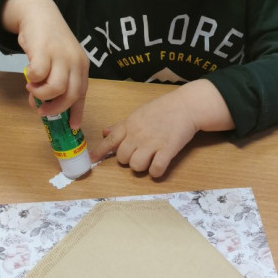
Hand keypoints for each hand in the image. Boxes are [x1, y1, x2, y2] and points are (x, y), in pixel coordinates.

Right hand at [2, 0, 88, 127]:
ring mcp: (61, 56)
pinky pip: (38, 75)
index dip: (77, 112)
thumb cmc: (50, 42)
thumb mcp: (60, 62)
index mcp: (82, 67)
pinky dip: (32, 79)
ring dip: (42, 95)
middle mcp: (76, 62)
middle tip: (43, 110)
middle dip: (56, 109)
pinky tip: (29, 75)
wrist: (40, 13)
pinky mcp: (44, 50)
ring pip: (56, 88)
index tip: (72, 127)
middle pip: (71, 95)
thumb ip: (55, 81)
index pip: (82, 94)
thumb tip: (42, 105)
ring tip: (33, 89)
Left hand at [90, 79, 234, 176]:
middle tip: (138, 154)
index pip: (110, 141)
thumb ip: (121, 125)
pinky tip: (159, 166)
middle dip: (128, 160)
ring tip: (150, 160)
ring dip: (142, 167)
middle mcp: (138, 135)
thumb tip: (105, 132)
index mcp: (130, 125)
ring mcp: (153, 143)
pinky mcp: (168, 150)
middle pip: (122, 158)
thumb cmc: (163, 108)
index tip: (91, 159)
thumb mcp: (138, 113)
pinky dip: (156, 172)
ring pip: (136, 166)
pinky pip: (156, 169)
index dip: (99, 152)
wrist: (186, 105)